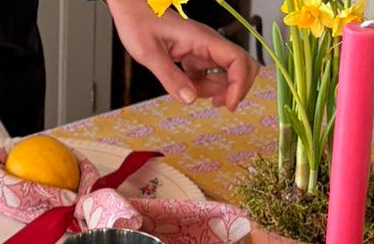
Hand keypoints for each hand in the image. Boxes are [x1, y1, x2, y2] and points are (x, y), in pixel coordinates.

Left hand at [105, 0, 258, 110]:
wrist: (132, 9)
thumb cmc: (138, 22)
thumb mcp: (149, 53)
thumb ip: (170, 77)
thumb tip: (189, 99)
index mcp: (202, 39)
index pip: (237, 60)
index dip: (239, 84)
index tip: (228, 105)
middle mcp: (208, 44)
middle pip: (241, 66)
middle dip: (235, 88)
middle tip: (216, 104)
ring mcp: (203, 50)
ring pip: (224, 74)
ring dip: (213, 90)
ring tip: (188, 89)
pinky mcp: (195, 55)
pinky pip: (208, 74)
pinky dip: (201, 86)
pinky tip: (184, 85)